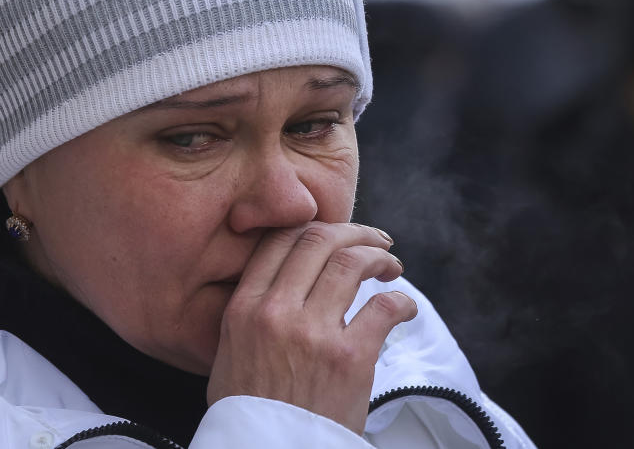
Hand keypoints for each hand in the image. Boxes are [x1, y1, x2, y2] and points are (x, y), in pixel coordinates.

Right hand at [206, 222, 416, 433]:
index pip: (280, 240)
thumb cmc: (250, 408)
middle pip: (319, 241)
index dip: (314, 226)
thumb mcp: (230, 348)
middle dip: (354, 232)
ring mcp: (313, 334)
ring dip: (379, 258)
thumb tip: (281, 276)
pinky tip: (404, 306)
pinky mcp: (349, 359)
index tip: (334, 233)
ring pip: (352, 264)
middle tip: (373, 240)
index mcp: (244, 306)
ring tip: (390, 266)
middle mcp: (276, 312)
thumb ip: (251, 308)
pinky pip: (384, 309)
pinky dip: (401, 301)